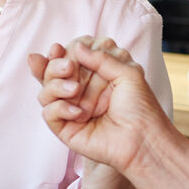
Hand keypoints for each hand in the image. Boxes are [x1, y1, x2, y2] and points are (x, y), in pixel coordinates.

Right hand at [27, 36, 165, 173]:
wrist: (143, 141)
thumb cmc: (141, 108)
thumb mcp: (128, 74)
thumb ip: (101, 58)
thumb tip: (77, 46)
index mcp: (94, 76)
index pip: (67, 58)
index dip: (61, 53)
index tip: (60, 49)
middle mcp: (79, 91)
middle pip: (51, 73)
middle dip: (54, 67)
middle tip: (68, 67)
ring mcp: (70, 109)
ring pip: (45, 91)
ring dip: (56, 86)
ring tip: (75, 90)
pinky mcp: (65, 128)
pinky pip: (48, 113)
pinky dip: (60, 108)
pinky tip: (79, 113)